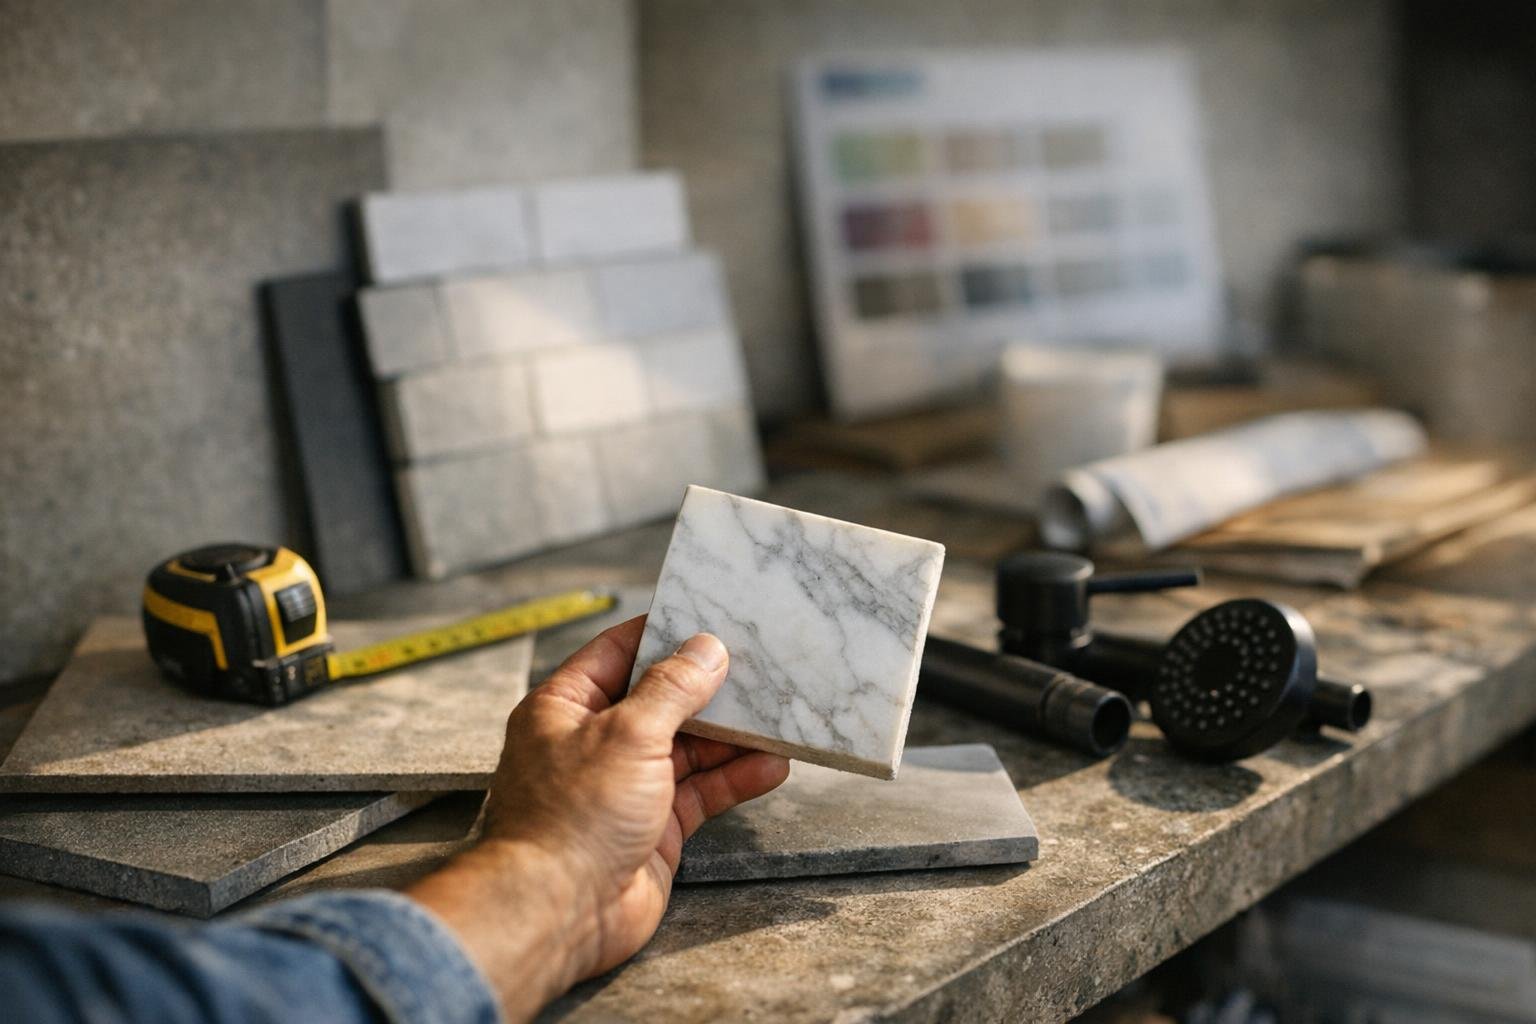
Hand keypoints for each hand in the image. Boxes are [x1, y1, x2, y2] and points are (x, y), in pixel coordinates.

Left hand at [408, 616, 789, 1021]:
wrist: (558, 912)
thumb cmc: (569, 819)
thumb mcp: (627, 734)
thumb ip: (672, 689)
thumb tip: (705, 649)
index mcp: (566, 707)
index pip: (619, 652)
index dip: (663, 633)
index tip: (709, 618)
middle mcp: (593, 743)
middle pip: (661, 700)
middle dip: (708, 688)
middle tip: (758, 667)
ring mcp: (625, 787)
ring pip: (688, 748)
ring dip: (731, 735)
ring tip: (777, 716)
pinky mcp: (653, 827)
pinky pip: (701, 792)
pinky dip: (734, 779)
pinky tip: (770, 766)